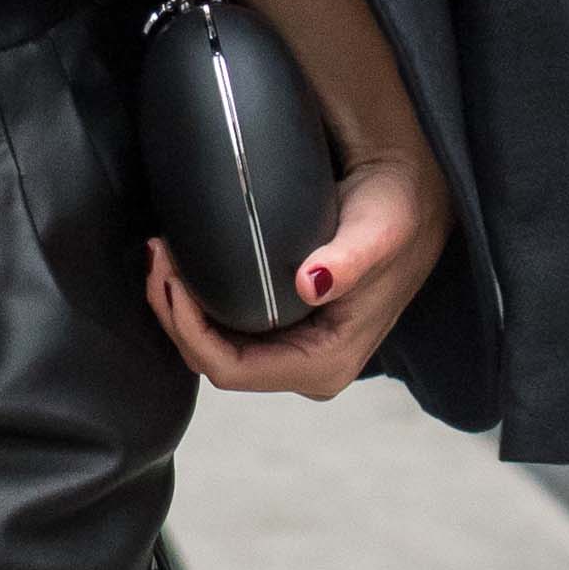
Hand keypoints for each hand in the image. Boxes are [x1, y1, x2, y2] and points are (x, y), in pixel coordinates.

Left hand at [144, 151, 452, 401]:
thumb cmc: (396, 213)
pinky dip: (196, 300)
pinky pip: (225, 330)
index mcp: (325, 363)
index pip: (231, 370)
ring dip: (179, 307)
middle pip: (213, 362)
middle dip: (174, 315)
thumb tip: (313, 284)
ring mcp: (294, 352)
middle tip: (156, 254)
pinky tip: (182, 262)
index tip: (170, 277)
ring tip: (162, 253)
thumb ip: (350, 259)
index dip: (189, 330)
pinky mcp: (284, 329)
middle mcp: (307, 369)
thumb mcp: (379, 228)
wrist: (412, 199)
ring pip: (213, 348)